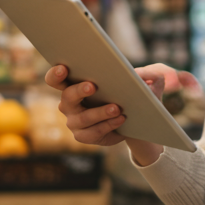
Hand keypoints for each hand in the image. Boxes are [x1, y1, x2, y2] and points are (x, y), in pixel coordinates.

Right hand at [43, 63, 199, 164]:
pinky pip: (92, 133)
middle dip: (78, 91)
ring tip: (116, 108)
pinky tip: (120, 119)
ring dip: (99, 112)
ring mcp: (74, 122)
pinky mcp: (84, 136)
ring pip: (82, 118)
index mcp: (73, 84)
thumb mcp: (143, 83)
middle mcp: (69, 104)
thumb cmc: (130, 94)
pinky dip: (107, 125)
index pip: (55, 79)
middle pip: (66, 97)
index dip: (56, 74)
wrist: (134, 121)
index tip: (64, 67)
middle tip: (93, 86)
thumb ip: (149, 75)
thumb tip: (146, 75)